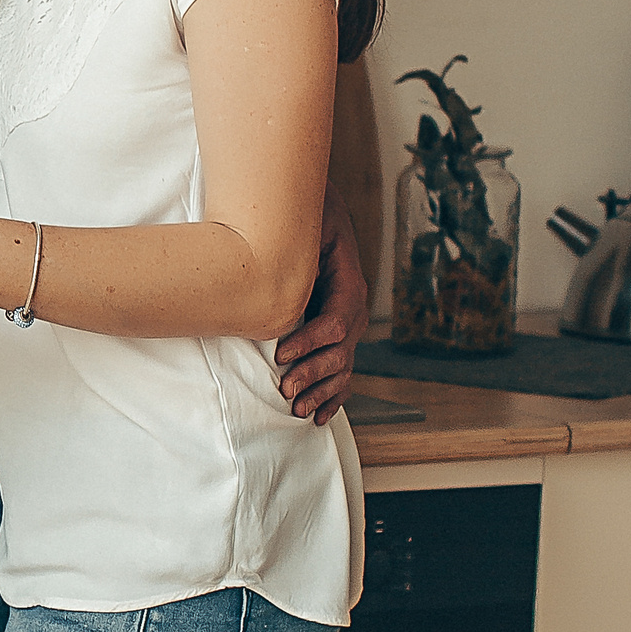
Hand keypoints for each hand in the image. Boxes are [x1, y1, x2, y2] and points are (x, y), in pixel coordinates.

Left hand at [275, 187, 367, 424]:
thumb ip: (300, 249)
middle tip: (285, 388)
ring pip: (341, 368)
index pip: (337, 323)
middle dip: (312, 374)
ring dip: (321, 391)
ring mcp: (348, 327)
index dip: (310, 342)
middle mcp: (354, 310)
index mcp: (349, 286)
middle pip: (340, 352)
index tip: (281, 354)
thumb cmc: (307, 220)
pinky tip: (319, 416)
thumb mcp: (307, 227)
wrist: (316, 215)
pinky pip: (340, 372)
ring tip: (297, 407)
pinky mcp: (335, 338)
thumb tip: (276, 266)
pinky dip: (332, 396)